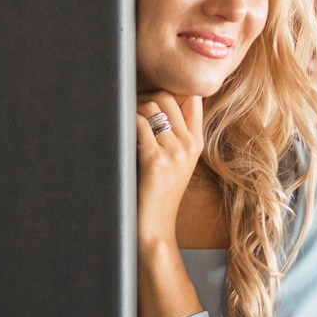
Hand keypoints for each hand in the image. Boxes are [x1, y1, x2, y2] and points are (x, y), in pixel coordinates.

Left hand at [136, 92, 204, 248]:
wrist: (155, 227)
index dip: (169, 90)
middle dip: (143, 96)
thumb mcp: (176, 162)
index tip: (147, 97)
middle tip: (127, 109)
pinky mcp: (155, 160)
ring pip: (151, 106)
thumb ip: (173, 134)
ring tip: (122, 124)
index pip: (191, 98)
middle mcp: (189, 144)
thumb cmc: (157, 193)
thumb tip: (154, 101)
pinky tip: (120, 136)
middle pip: (167, 96)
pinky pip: (137, 124)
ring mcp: (174, 152)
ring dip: (131, 110)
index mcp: (196, 142)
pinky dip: (125, 123)